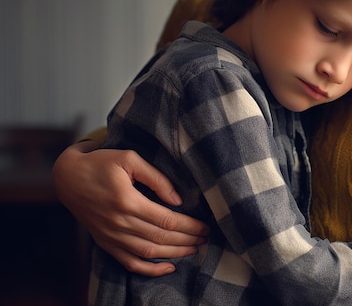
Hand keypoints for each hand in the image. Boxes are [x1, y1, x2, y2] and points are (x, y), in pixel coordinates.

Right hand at [53, 141, 209, 275]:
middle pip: (161, 237)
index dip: (189, 225)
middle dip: (187, 240)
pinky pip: (129, 263)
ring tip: (195, 248)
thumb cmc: (101, 163)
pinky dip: (150, 269)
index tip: (205, 226)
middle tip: (206, 237)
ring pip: (148, 252)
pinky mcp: (105, 242)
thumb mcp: (129, 159)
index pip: (166, 220)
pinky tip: (169, 267)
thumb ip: (156, 178)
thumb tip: (177, 199)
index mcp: (127, 201)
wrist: (67, 177)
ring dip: (175, 253)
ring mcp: (111, 236)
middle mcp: (119, 222)